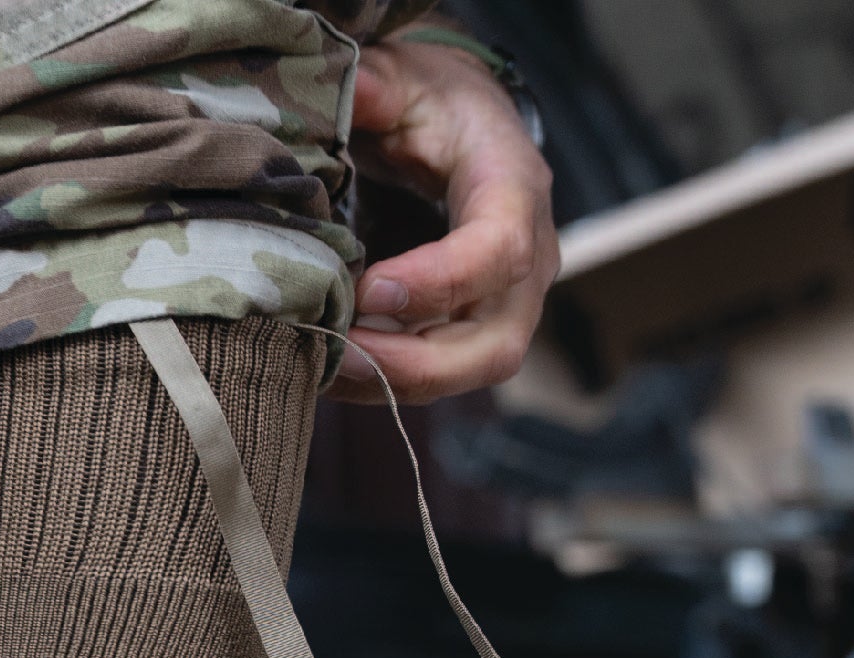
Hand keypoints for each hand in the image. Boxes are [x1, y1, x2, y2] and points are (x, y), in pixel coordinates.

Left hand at [333, 39, 557, 405]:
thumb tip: (354, 90)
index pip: (499, 252)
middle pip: (495, 345)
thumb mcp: (411, 81)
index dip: (437, 283)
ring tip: (325, 364)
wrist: (464, 135)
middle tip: (340, 353)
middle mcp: (528, 261)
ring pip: (464, 375)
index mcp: (517, 190)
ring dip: (390, 381)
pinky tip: (330, 365)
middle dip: (413, 364)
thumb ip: (381, 88)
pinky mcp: (473, 332)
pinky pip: (436, 376)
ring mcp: (506, 306)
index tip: (368, 291)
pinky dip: (381, 380)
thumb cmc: (438, 109)